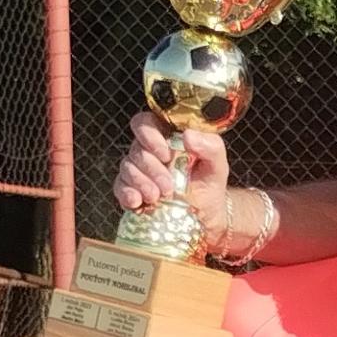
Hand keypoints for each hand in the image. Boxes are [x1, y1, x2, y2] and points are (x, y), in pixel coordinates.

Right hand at [111, 110, 230, 221]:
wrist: (206, 214)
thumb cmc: (209, 183)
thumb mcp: (217, 164)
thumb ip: (210, 146)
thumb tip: (188, 135)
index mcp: (167, 136)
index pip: (145, 122)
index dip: (149, 135)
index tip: (165, 154)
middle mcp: (148, 150)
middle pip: (136, 149)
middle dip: (152, 169)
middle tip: (168, 187)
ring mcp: (138, 170)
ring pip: (127, 168)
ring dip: (142, 183)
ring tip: (159, 197)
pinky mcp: (131, 190)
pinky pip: (119, 187)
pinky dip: (127, 194)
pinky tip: (138, 202)